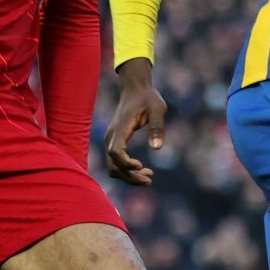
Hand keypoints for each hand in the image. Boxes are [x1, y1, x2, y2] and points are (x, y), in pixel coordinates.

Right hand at [105, 58, 168, 185]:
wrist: (135, 89)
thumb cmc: (148, 98)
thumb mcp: (158, 109)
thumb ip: (157, 127)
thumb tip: (156, 148)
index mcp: (120, 128)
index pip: (115, 152)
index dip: (126, 163)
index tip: (142, 165)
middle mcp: (111, 136)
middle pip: (113, 165)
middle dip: (130, 177)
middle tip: (149, 180)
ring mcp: (111, 140)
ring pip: (113, 167)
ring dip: (128, 176)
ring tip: (148, 177)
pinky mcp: (114, 142)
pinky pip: (115, 162)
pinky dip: (126, 170)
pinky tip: (142, 169)